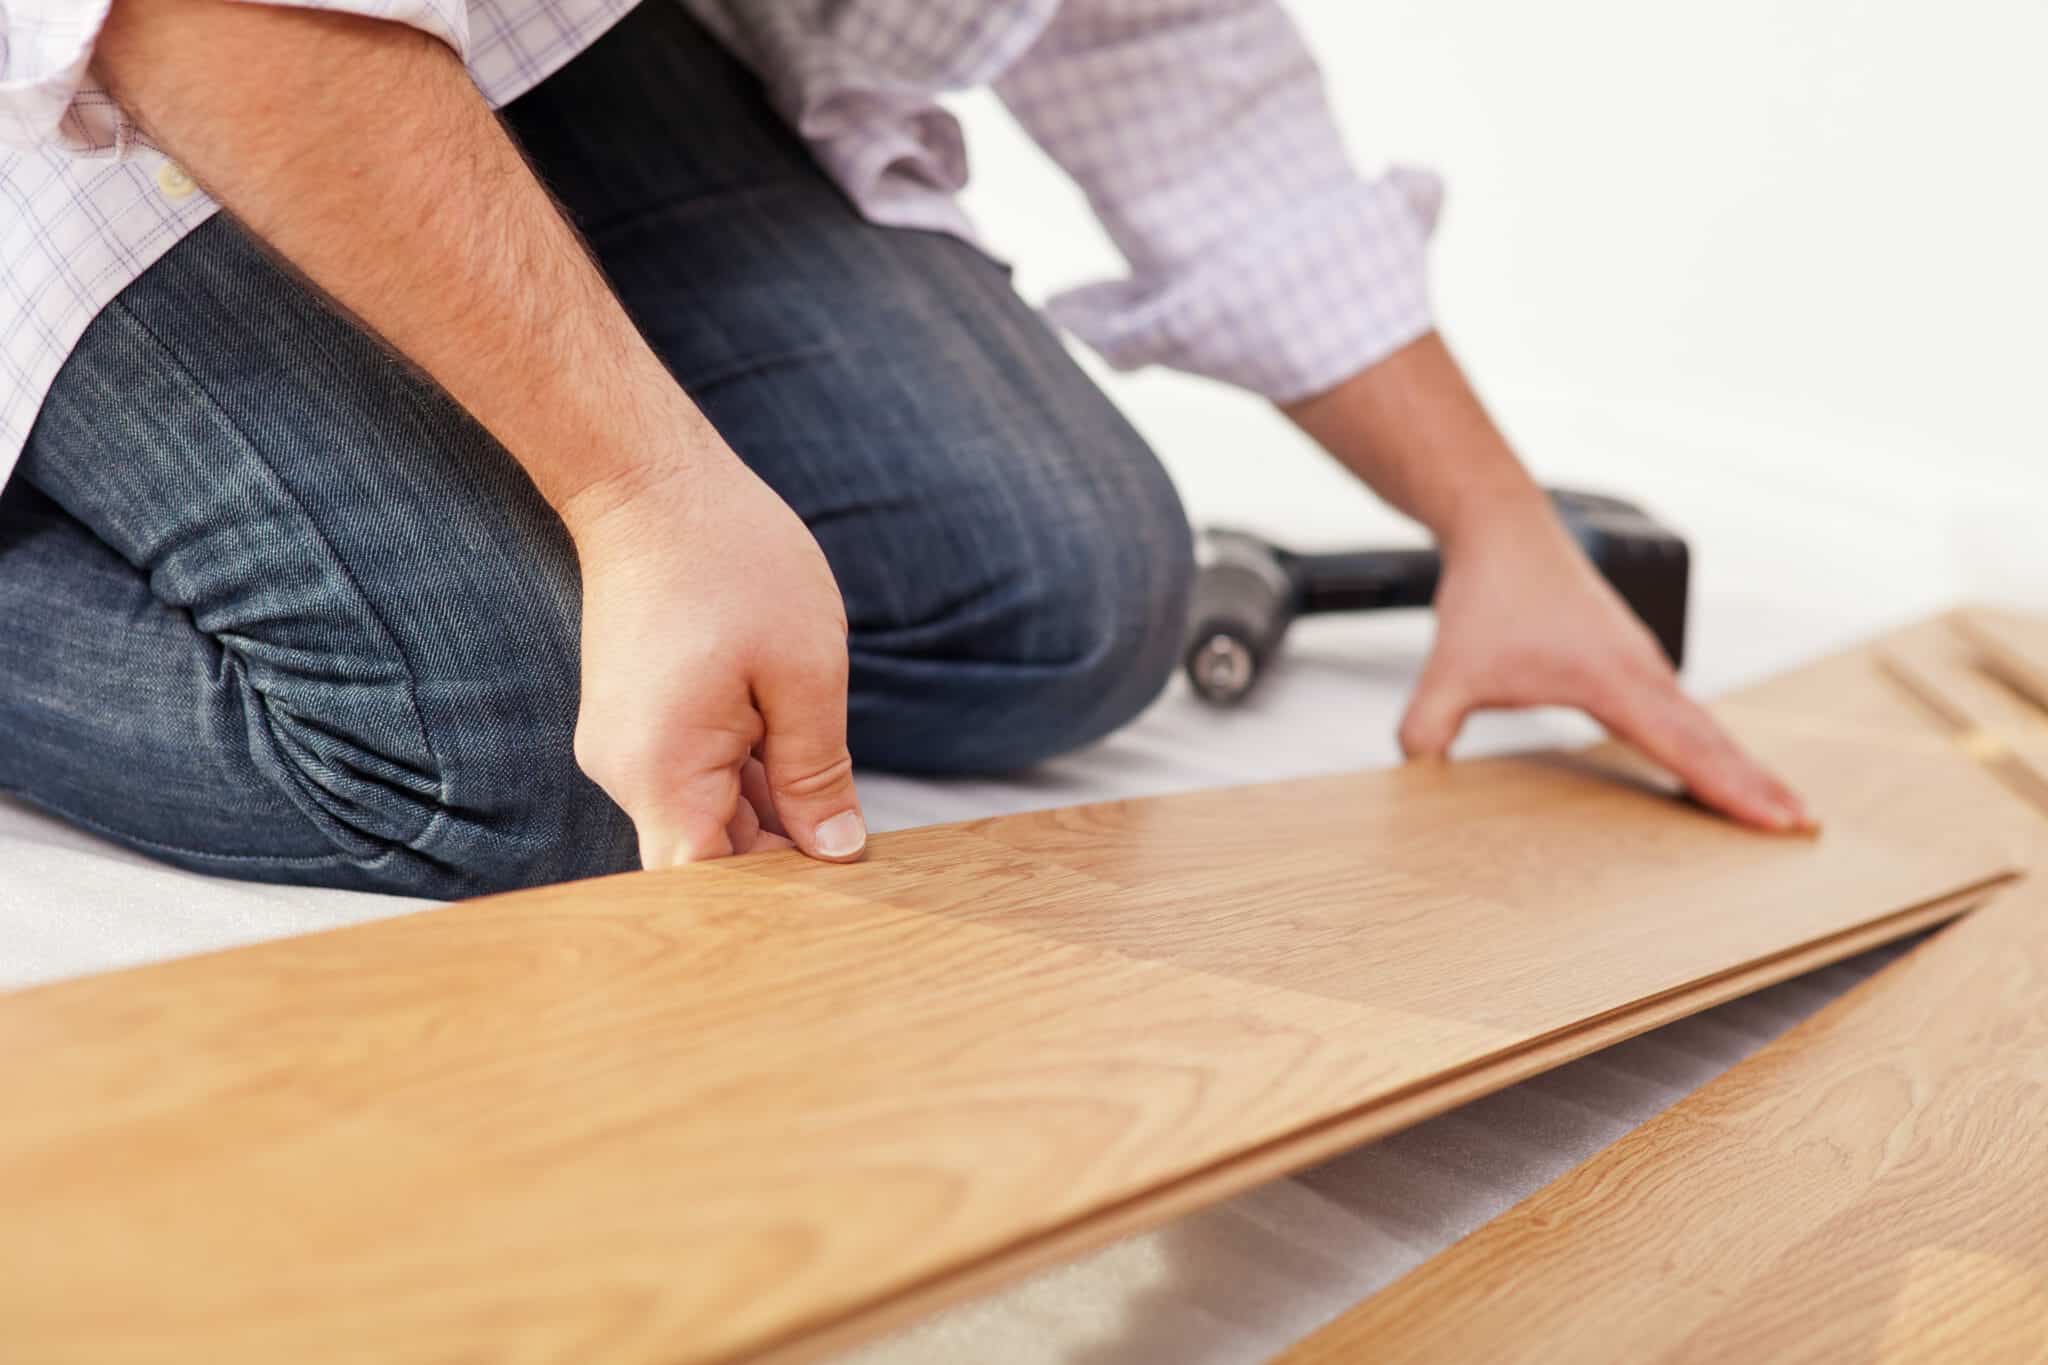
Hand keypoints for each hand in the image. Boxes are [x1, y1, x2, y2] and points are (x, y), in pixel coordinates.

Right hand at [564, 441, 866, 866]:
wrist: (650, 484)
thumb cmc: (732, 562)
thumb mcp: (804, 674)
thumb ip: (818, 774)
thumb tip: (836, 851)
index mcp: (663, 771)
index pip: (706, 886)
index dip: (770, 903)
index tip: (833, 894)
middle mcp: (628, 773)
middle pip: (707, 858)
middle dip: (781, 857)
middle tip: (856, 845)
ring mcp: (627, 748)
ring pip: (706, 816)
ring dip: (769, 813)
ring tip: (829, 787)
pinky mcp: (638, 724)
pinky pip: (696, 778)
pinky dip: (748, 778)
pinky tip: (794, 754)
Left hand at [1398, 495, 1813, 831]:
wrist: (1502, 529)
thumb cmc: (1490, 592)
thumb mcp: (1449, 669)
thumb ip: (1428, 727)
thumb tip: (1415, 772)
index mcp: (1613, 677)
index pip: (1683, 744)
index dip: (1730, 786)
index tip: (1776, 818)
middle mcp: (1642, 669)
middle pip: (1711, 737)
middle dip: (1756, 783)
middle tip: (1802, 827)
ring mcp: (1641, 663)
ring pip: (1700, 723)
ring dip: (1736, 763)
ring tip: (1775, 809)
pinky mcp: (1630, 661)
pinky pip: (1679, 711)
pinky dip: (1705, 741)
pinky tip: (1709, 768)